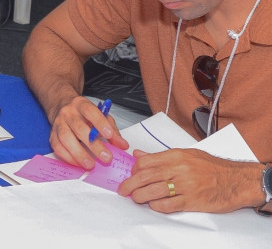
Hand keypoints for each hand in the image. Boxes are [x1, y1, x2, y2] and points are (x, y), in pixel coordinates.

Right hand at [48, 95, 127, 169]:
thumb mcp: (100, 116)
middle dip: (93, 145)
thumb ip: (112, 130)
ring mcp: (58, 124)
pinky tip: (78, 163)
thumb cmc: (83, 113)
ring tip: (90, 165)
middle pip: (79, 128)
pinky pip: (57, 147)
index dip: (100, 123)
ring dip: (79, 153)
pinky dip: (68, 157)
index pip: (91, 112)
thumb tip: (122, 145)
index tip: (109, 135)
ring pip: (66, 138)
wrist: (61, 106)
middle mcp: (68, 113)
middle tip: (106, 157)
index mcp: (81, 105)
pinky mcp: (52, 135)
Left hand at [117, 148, 264, 213]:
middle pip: (145, 176)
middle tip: (123, 190)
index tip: (130, 175)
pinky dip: (157, 206)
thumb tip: (139, 154)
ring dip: (140, 196)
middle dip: (130, 184)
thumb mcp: (187, 154)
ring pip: (153, 191)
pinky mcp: (192, 201)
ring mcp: (185, 185)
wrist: (237, 180)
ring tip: (135, 198)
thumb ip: (161, 156)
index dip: (134, 170)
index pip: (146, 161)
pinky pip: (168, 205)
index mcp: (176, 156)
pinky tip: (154, 205)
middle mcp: (179, 169)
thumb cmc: (213, 167)